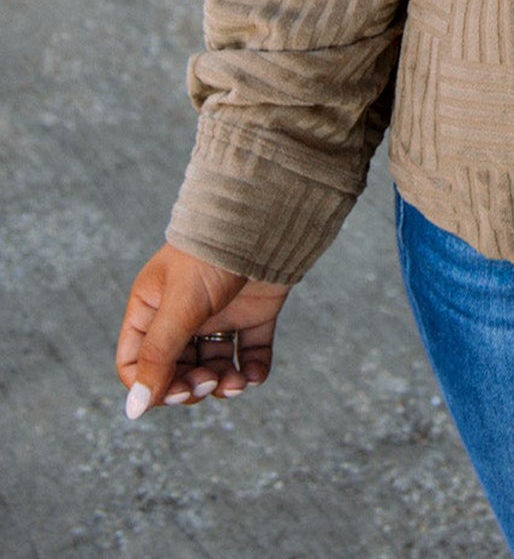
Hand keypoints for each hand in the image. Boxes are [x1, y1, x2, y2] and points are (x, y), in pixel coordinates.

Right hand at [116, 244, 289, 417]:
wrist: (264, 220)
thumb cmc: (211, 256)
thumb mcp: (179, 306)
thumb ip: (158, 357)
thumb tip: (134, 409)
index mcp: (152, 308)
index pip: (136, 364)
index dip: (152, 386)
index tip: (176, 392)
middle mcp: (182, 315)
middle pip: (176, 371)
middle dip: (191, 385)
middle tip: (208, 382)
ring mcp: (219, 315)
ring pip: (213, 367)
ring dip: (223, 384)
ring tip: (236, 382)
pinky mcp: (253, 315)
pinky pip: (249, 355)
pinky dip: (253, 372)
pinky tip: (254, 375)